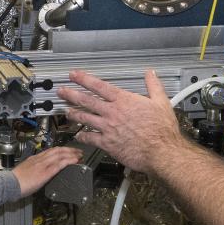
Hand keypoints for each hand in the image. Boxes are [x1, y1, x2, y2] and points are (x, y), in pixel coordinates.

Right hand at [12, 146, 83, 197]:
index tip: (67, 151)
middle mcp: (40, 159)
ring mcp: (43, 164)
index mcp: (34, 158)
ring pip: (60, 155)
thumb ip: (33, 169)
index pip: (50, 151)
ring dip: (72, 154)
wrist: (10, 184)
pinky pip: (60, 163)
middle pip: (58, 150)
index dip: (61, 150)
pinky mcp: (46, 171)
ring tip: (79, 155)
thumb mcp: (25, 171)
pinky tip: (75, 160)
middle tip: (77, 151)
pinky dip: (69, 160)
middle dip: (69, 150)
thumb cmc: (15, 181)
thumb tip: (39, 172)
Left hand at [57, 69, 187, 173]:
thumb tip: (150, 73)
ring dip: (73, 114)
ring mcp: (107, 128)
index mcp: (124, 100)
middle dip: (71, 94)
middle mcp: (112, 112)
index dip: (84, 79)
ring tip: (66, 111)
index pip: (99, 86)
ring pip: (85, 118)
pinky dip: (82, 136)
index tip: (73, 75)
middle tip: (61, 91)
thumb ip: (153, 86)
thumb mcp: (161, 102)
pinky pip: (90, 138)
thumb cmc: (162, 129)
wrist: (161, 151)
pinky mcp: (107, 143)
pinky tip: (78, 135)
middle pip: (86, 101)